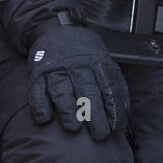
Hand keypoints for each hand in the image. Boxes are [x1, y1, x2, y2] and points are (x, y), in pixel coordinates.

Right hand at [27, 22, 127, 141]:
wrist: (57, 27)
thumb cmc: (83, 50)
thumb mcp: (103, 59)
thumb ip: (114, 83)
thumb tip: (126, 112)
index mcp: (96, 62)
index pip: (108, 88)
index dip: (113, 109)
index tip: (116, 128)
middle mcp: (76, 65)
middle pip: (87, 93)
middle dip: (94, 115)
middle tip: (99, 135)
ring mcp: (56, 69)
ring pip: (62, 92)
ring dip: (68, 111)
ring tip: (73, 128)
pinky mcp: (38, 73)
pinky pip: (37, 91)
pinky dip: (40, 105)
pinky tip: (44, 119)